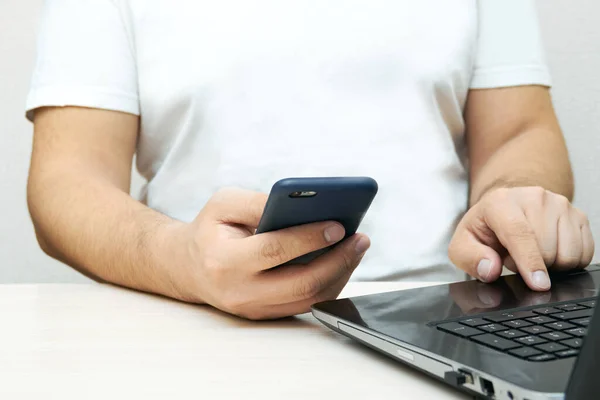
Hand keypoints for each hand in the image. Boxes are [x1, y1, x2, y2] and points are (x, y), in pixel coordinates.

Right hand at [171, 187, 369, 319]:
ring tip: (358, 247)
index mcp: (224, 261)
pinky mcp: (266, 315)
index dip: (309, 239)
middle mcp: (240, 292)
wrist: (189, 267)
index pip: (274, 251)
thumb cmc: (211, 229)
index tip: (339, 225)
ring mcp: (254, 309)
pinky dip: (329, 283)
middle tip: (360, 239)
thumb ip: (258, 202)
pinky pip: (306, 304)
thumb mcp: (224, 203)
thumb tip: (302, 204)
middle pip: (300, 284)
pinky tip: (343, 262)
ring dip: (339, 273)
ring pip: (308, 299)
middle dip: (337, 261)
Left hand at [448, 187, 593, 290]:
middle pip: (547, 248)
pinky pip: (584, 252)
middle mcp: (534, 197)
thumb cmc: (485, 228)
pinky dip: (568, 261)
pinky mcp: (577, 214)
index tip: (538, 284)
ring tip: (530, 253)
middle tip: (513, 257)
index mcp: (501, 202)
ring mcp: (559, 204)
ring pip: (569, 252)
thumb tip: (490, 269)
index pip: (520, 233)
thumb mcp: (463, 244)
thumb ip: (470, 258)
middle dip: (531, 265)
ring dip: (551, 264)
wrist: (507, 208)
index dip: (530, 261)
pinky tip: (549, 252)